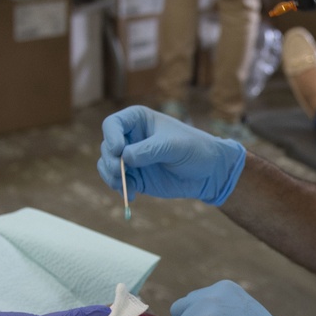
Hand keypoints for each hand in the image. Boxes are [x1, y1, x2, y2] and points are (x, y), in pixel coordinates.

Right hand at [98, 106, 245, 206]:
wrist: (208, 171)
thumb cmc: (194, 149)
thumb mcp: (174, 146)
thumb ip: (150, 150)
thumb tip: (125, 158)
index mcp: (138, 120)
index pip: (113, 124)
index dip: (111, 136)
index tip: (119, 150)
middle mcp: (130, 138)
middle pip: (107, 146)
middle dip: (110, 161)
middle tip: (121, 172)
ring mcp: (131, 158)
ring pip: (107, 165)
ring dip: (110, 176)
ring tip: (124, 186)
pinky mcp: (135, 176)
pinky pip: (117, 181)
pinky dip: (120, 188)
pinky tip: (132, 195)